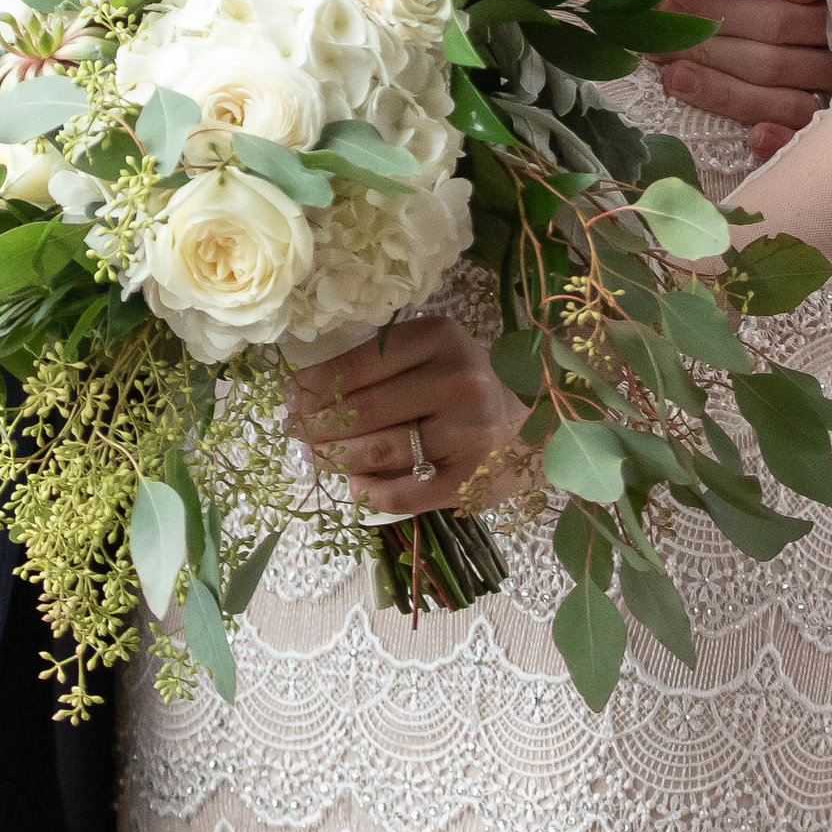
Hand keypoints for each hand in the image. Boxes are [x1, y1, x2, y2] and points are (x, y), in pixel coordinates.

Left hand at [287, 314, 527, 513]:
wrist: (539, 423)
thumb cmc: (469, 385)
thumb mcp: (432, 355)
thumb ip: (381, 370)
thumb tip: (305, 398)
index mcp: (439, 338)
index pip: (359, 364)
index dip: (315, 386)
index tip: (292, 398)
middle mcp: (457, 380)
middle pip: (363, 410)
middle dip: (318, 426)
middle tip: (297, 434)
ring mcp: (467, 432)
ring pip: (379, 450)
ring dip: (337, 459)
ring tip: (319, 459)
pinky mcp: (472, 478)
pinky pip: (406, 493)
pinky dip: (370, 493)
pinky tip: (354, 487)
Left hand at [650, 0, 831, 162]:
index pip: (771, 19)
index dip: (714, 12)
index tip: (661, 6)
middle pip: (767, 63)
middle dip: (705, 52)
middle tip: (649, 45)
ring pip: (781, 102)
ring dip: (725, 95)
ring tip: (673, 80)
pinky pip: (810, 141)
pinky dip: (784, 142)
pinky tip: (753, 140)